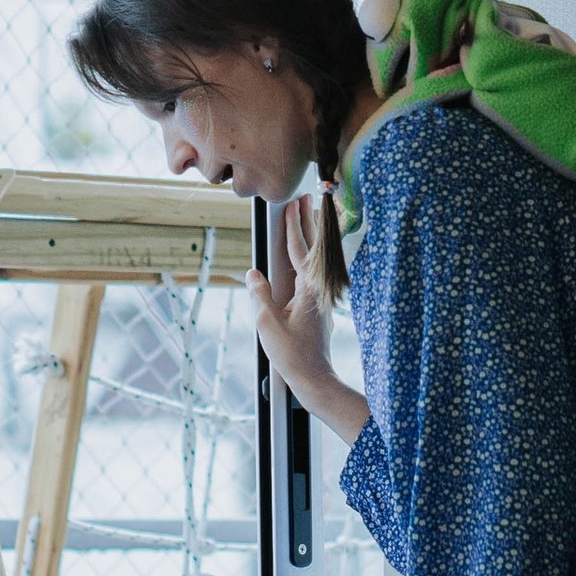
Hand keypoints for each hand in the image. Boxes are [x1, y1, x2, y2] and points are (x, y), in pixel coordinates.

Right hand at [248, 199, 369, 442]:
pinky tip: (310, 250)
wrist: (314, 377)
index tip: (290, 205)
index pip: (299, 251)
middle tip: (306, 197)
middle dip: (308, 221)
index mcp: (309, 289)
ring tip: (311, 213)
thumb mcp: (268, 325)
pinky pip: (317, 270)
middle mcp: (320, 289)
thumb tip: (253, 273)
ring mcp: (323, 296)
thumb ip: (260, 295)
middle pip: (313, 247)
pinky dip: (313, 253)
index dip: (293, 227)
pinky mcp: (321, 304)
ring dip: (312, 234)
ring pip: (317, 257)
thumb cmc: (292, 355)